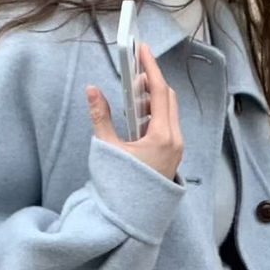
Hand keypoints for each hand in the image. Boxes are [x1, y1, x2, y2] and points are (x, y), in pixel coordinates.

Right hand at [86, 44, 183, 180]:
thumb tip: (92, 90)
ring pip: (170, 113)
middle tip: (136, 69)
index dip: (151, 68)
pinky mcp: (173, 157)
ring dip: (154, 98)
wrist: (133, 219)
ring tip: (135, 91)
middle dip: (153, 81)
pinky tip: (140, 114)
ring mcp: (176, 150)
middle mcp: (175, 142)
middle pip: (169, 99)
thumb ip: (101, 117)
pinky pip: (169, 126)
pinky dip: (156, 114)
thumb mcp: (108, 149)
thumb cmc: (121, 187)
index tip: (144, 50)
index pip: (160, 92)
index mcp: (162, 137)